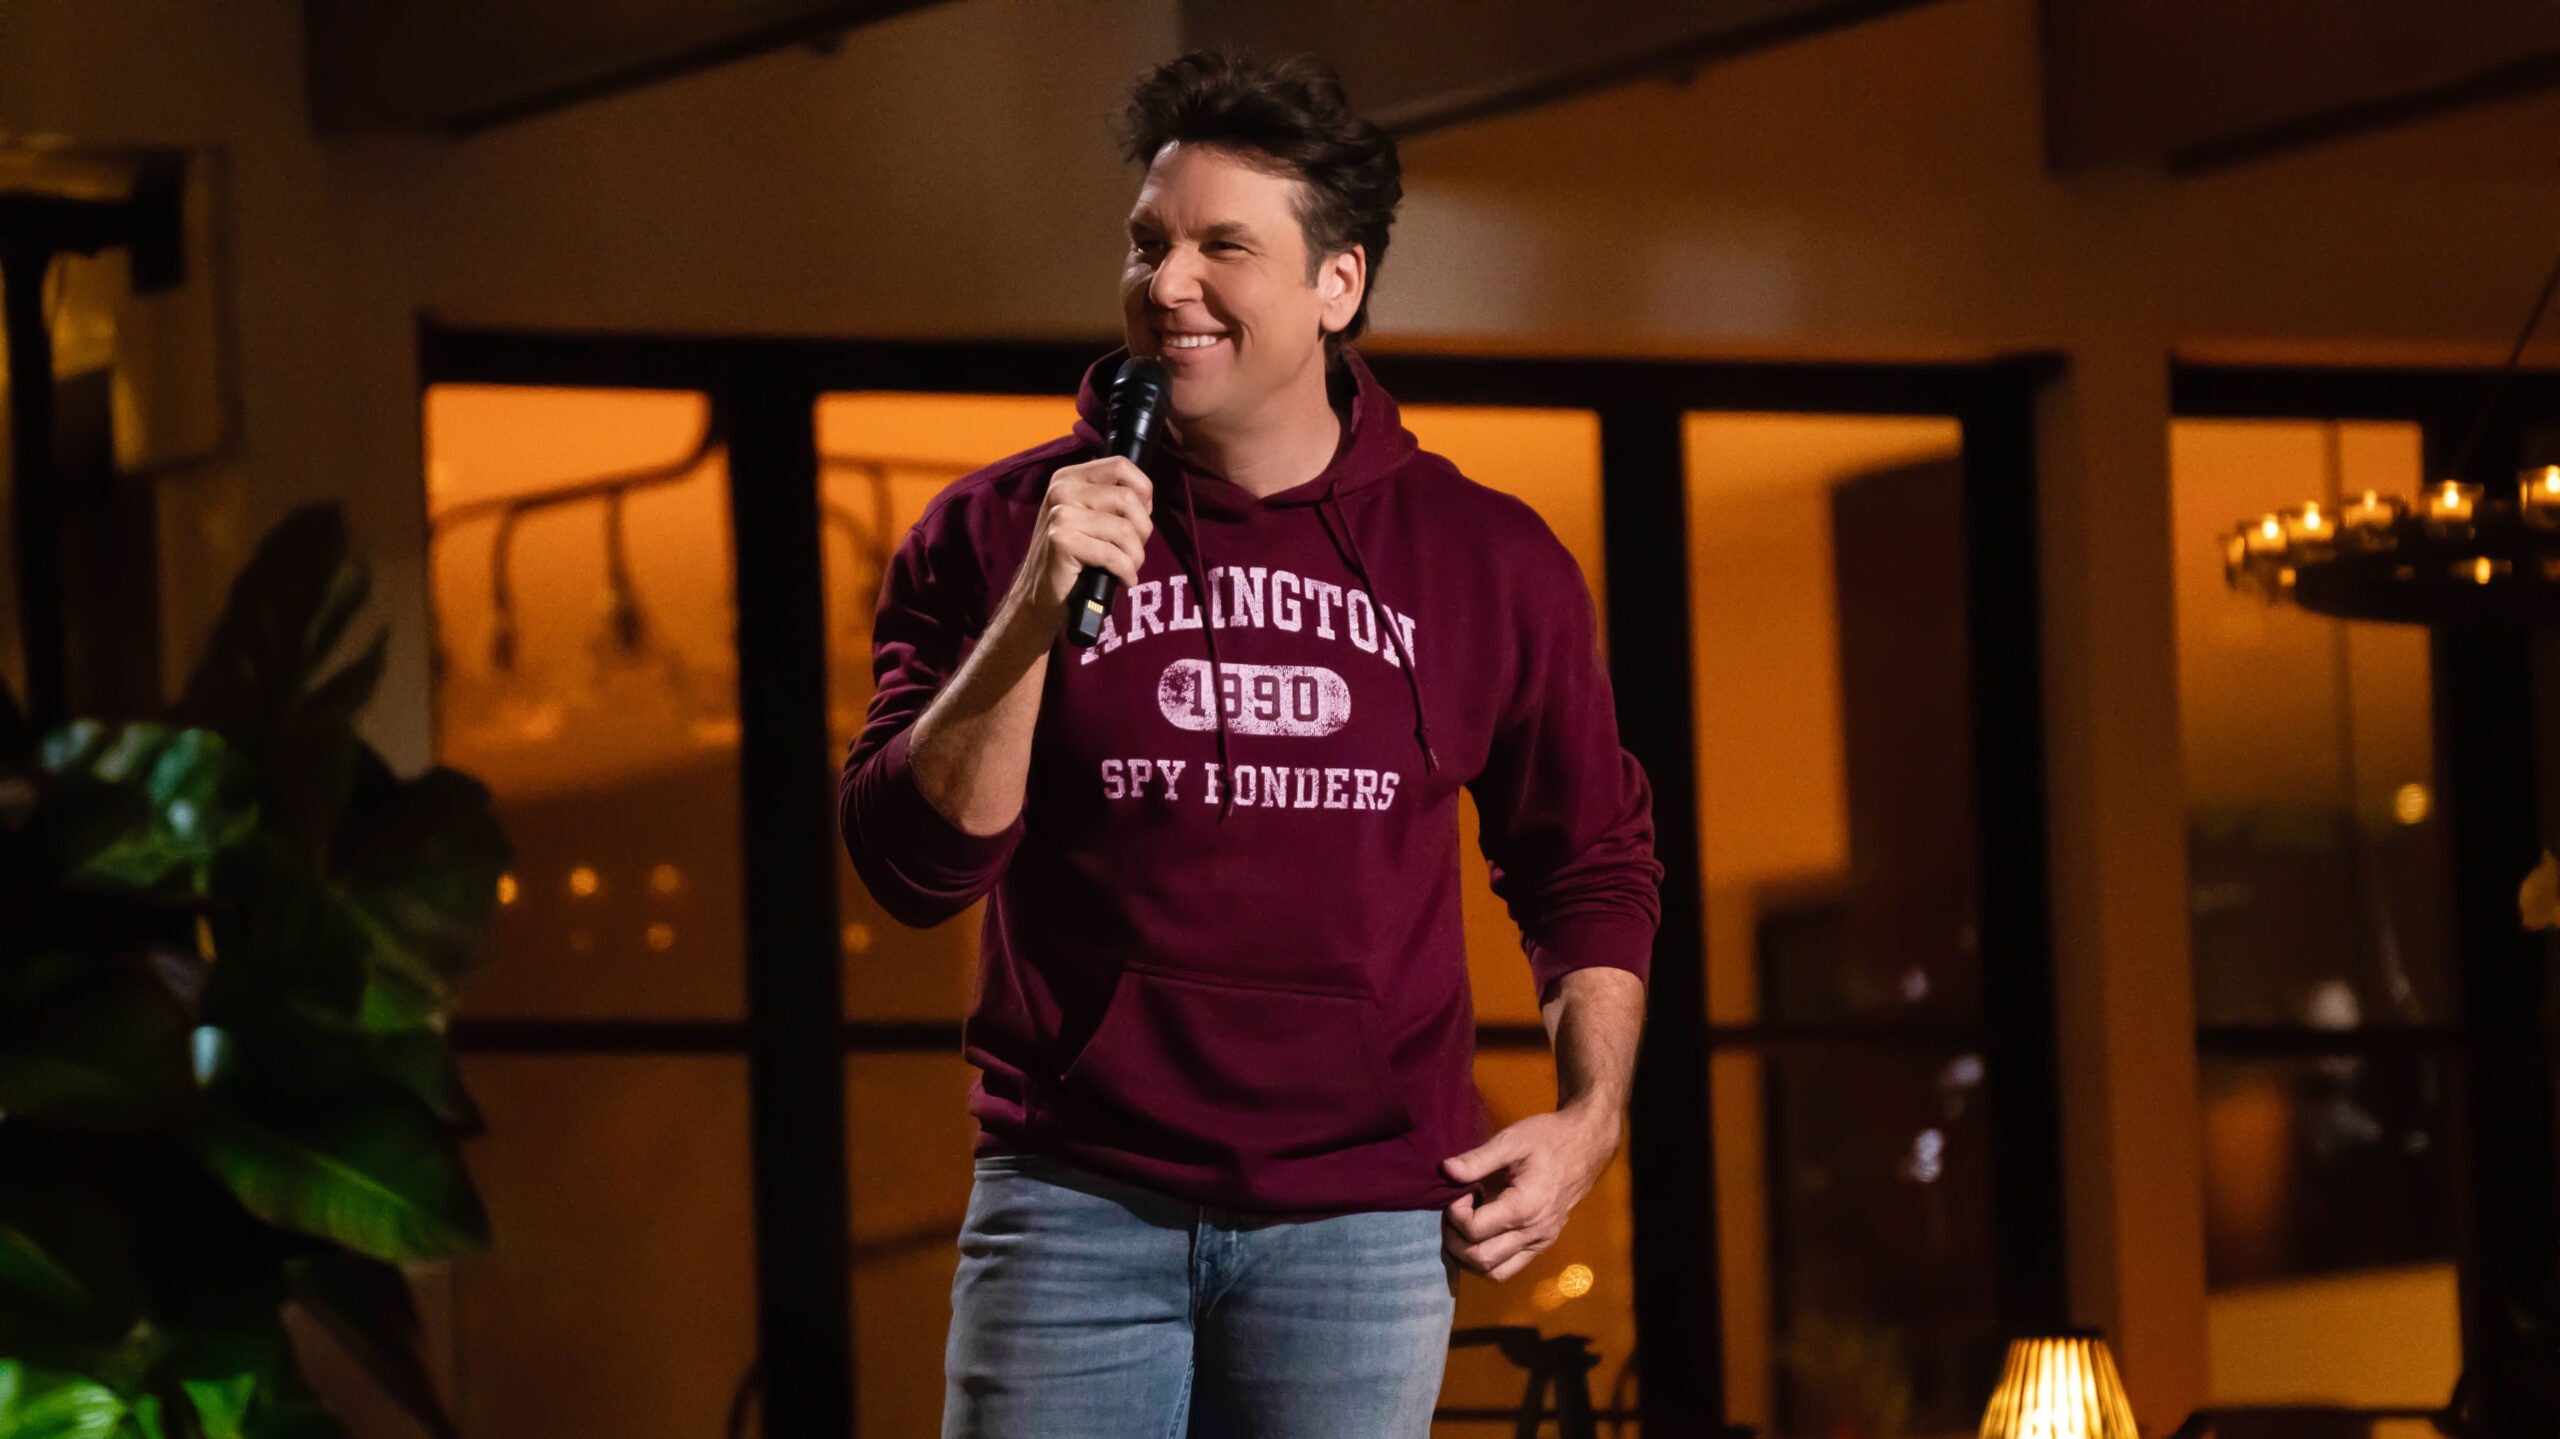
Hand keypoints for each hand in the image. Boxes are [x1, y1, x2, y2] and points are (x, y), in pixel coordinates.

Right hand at [1001, 456, 1153, 638]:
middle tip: (1133, 551)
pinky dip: (1126, 571)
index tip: (1138, 518)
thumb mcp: (1092, 519)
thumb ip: (1114, 501)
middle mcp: (1062, 489)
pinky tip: (1122, 579)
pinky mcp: (1061, 541)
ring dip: (1135, 556)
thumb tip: (1146, 500)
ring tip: (1128, 568)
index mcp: (1070, 477)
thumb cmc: (1076, 558)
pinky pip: (1113, 554)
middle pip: (1128, 498)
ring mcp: (1060, 514)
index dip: (1142, 492)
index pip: (1120, 465)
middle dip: (1142, 530)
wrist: (1040, 596)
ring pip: (1124, 529)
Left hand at [1439, 1106, 1620, 1281]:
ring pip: (1495, 1272)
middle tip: (1453, 1212)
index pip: (1473, 1230)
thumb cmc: (1548, 1138)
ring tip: (1463, 1226)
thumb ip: (1477, 1159)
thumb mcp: (1511, 1140)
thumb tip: (1445, 1170)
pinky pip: (1510, 1267)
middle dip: (1455, 1240)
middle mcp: (1534, 1233)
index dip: (1454, 1214)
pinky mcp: (1543, 1243)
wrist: (1584, 1145)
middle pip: (1480, 1259)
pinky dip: (1488, 1259)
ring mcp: (1540, 1241)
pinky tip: (1481, 1234)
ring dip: (1469, 1256)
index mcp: (1524, 1208)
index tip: (1458, 1192)